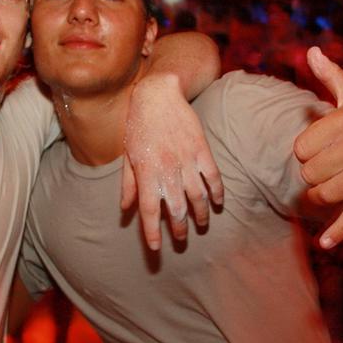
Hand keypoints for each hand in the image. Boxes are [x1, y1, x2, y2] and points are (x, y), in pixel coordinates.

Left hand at [122, 74, 223, 249]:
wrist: (157, 95)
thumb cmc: (138, 126)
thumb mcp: (128, 155)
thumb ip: (129, 184)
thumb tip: (126, 209)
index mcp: (146, 172)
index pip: (149, 209)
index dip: (152, 231)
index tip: (155, 247)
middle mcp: (166, 169)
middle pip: (176, 208)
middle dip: (179, 228)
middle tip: (181, 239)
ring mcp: (186, 160)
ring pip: (197, 197)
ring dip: (200, 214)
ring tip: (201, 225)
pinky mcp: (202, 150)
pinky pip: (213, 177)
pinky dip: (217, 193)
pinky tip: (217, 203)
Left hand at [294, 47, 342, 248]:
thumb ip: (330, 75)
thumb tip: (310, 51)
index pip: (300, 148)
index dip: (305, 152)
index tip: (317, 147)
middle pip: (309, 173)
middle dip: (313, 172)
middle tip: (327, 165)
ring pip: (324, 194)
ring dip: (320, 195)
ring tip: (327, 186)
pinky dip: (338, 232)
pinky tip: (324, 244)